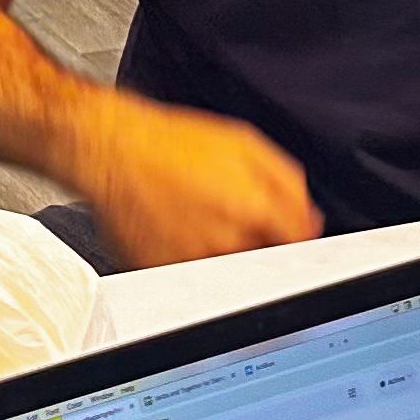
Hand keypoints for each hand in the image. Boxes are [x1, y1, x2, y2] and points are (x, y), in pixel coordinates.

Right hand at [68, 92, 320, 266]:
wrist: (110, 150)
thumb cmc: (170, 143)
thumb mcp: (245, 143)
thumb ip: (288, 184)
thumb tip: (309, 219)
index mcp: (254, 209)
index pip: (297, 245)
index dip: (295, 238)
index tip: (286, 235)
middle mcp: (227, 241)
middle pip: (263, 261)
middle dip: (256, 241)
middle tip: (229, 214)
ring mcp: (193, 261)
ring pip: (227, 271)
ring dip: (221, 250)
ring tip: (197, 215)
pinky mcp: (162, 272)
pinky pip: (189, 277)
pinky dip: (187, 258)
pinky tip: (174, 226)